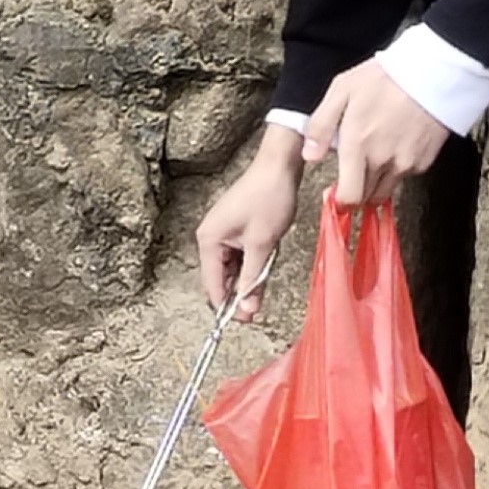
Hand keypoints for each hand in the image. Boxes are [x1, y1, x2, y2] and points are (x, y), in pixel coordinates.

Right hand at [199, 128, 301, 311]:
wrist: (279, 167)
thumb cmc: (268, 197)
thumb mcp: (262, 245)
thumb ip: (253, 279)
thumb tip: (246, 308)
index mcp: (209, 240)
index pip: (212, 284)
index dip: (227, 306)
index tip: (244, 320)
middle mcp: (210, 237)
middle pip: (220, 278)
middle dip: (238, 294)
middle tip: (256, 309)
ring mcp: (223, 232)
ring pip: (232, 268)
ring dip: (247, 279)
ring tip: (262, 287)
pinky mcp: (235, 229)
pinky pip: (240, 256)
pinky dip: (252, 265)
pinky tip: (264, 268)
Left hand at [301, 60, 452, 208]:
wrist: (432, 73)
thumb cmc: (384, 78)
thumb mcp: (342, 90)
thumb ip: (321, 125)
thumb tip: (309, 156)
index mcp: (358, 145)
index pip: (350, 197)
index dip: (343, 201)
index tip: (339, 192)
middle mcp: (382, 161)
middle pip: (367, 197)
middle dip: (358, 190)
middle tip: (355, 170)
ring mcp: (406, 163)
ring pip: (386, 188)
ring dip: (377, 181)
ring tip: (376, 153)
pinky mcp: (424, 161)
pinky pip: (405, 175)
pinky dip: (397, 167)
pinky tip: (396, 143)